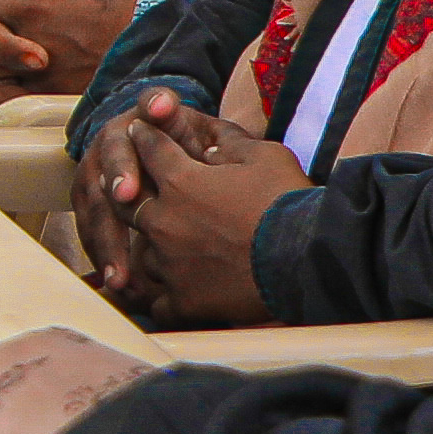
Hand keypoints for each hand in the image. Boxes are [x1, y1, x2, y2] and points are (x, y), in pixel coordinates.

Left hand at [83, 93, 308, 325]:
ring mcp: (170, 264)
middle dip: (127, 189)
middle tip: (127, 186)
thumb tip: (212, 145)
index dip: (146, 137)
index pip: (151, 150)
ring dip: (151, 247)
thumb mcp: (265, 156)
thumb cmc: (287, 201)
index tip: (139, 131)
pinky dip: (164, 297)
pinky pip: (158, 301)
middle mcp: (164, 221)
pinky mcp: (184, 300)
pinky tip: (172, 294)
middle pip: (126, 202)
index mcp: (181, 181)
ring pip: (142, 254)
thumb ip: (231, 145)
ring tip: (161, 247)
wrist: (306, 257)